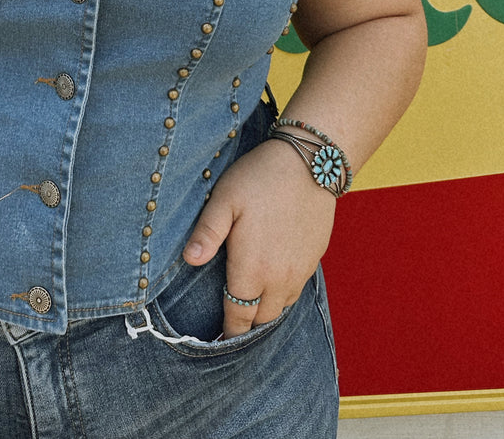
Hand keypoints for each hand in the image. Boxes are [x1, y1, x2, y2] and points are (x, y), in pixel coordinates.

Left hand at [182, 138, 335, 337]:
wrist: (311, 165)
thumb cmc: (260, 178)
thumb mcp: (224, 199)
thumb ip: (207, 233)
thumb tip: (189, 261)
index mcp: (252, 269)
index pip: (237, 315)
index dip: (227, 330)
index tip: (217, 338)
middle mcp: (279, 278)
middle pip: (261, 319)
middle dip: (245, 323)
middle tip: (231, 322)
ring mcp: (300, 271)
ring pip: (281, 308)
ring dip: (265, 311)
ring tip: (250, 307)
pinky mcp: (314, 260)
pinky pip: (297, 291)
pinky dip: (282, 295)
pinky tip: (272, 282)